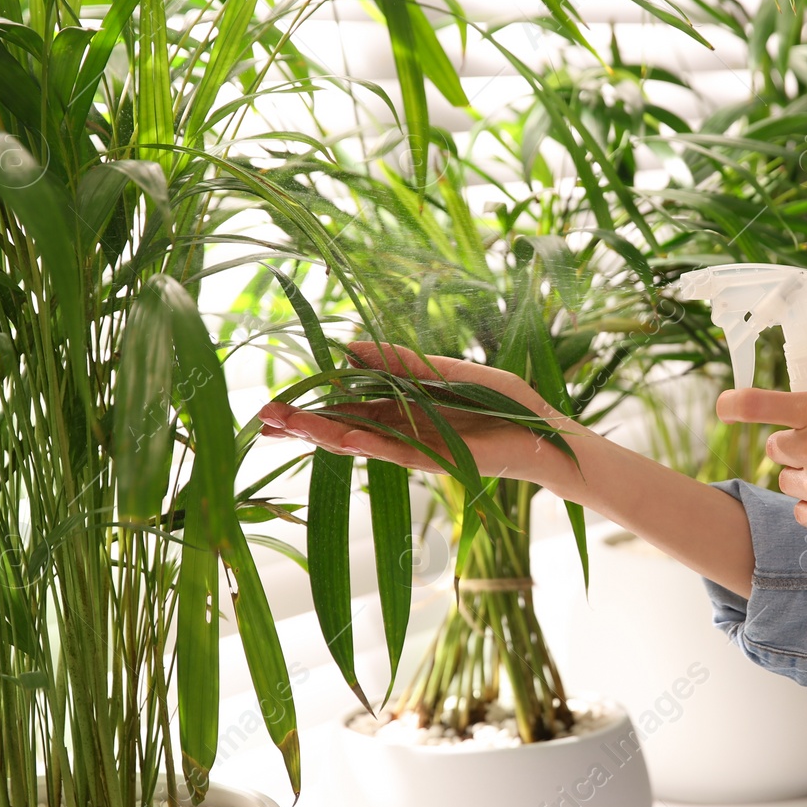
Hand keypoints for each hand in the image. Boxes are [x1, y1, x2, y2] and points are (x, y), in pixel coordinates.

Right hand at [256, 341, 585, 487]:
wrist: (546, 433)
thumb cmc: (507, 402)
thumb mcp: (448, 370)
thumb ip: (402, 360)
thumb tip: (351, 345)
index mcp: (404, 408)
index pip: (348, 406)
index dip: (313, 402)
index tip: (279, 399)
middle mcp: (402, 431)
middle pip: (341, 426)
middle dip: (301, 423)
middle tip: (260, 420)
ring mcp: (414, 448)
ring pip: (357, 441)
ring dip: (319, 433)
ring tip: (279, 427)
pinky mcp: (433, 461)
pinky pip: (391, 450)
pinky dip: (363, 442)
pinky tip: (335, 435)